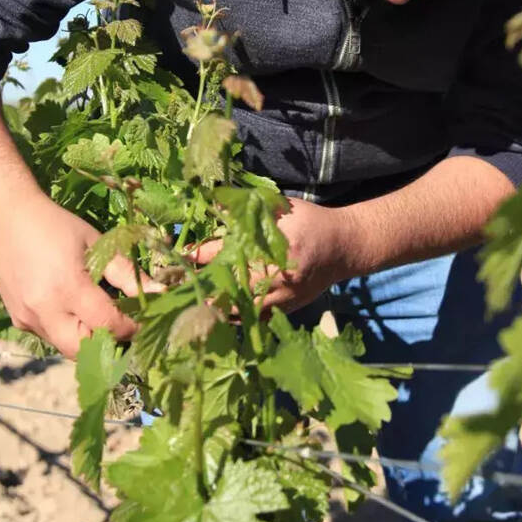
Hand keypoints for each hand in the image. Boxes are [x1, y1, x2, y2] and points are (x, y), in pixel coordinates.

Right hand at [0, 192, 162, 358]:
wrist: (7, 219)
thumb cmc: (57, 227)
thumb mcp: (97, 244)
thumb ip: (127, 274)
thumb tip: (161, 293)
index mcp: (67, 287)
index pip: (107, 324)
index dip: (130, 327)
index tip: (143, 320)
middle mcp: (44, 309)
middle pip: (84, 349)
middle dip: (107, 343)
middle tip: (122, 326)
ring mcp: (27, 318)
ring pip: (65, 346)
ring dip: (87, 338)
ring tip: (99, 316)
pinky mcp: (17, 320)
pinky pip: (49, 336)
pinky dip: (66, 330)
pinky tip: (72, 308)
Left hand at [189, 197, 356, 314]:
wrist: (344, 248)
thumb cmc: (310, 222)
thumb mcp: (279, 206)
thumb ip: (246, 206)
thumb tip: (212, 203)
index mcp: (271, 248)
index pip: (223, 254)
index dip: (197, 255)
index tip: (179, 256)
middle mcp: (275, 278)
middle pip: (224, 288)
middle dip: (200, 287)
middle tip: (176, 285)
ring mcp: (281, 299)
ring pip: (236, 310)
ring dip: (213, 306)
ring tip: (190, 300)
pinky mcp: (285, 311)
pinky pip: (252, 319)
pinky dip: (234, 316)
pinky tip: (218, 311)